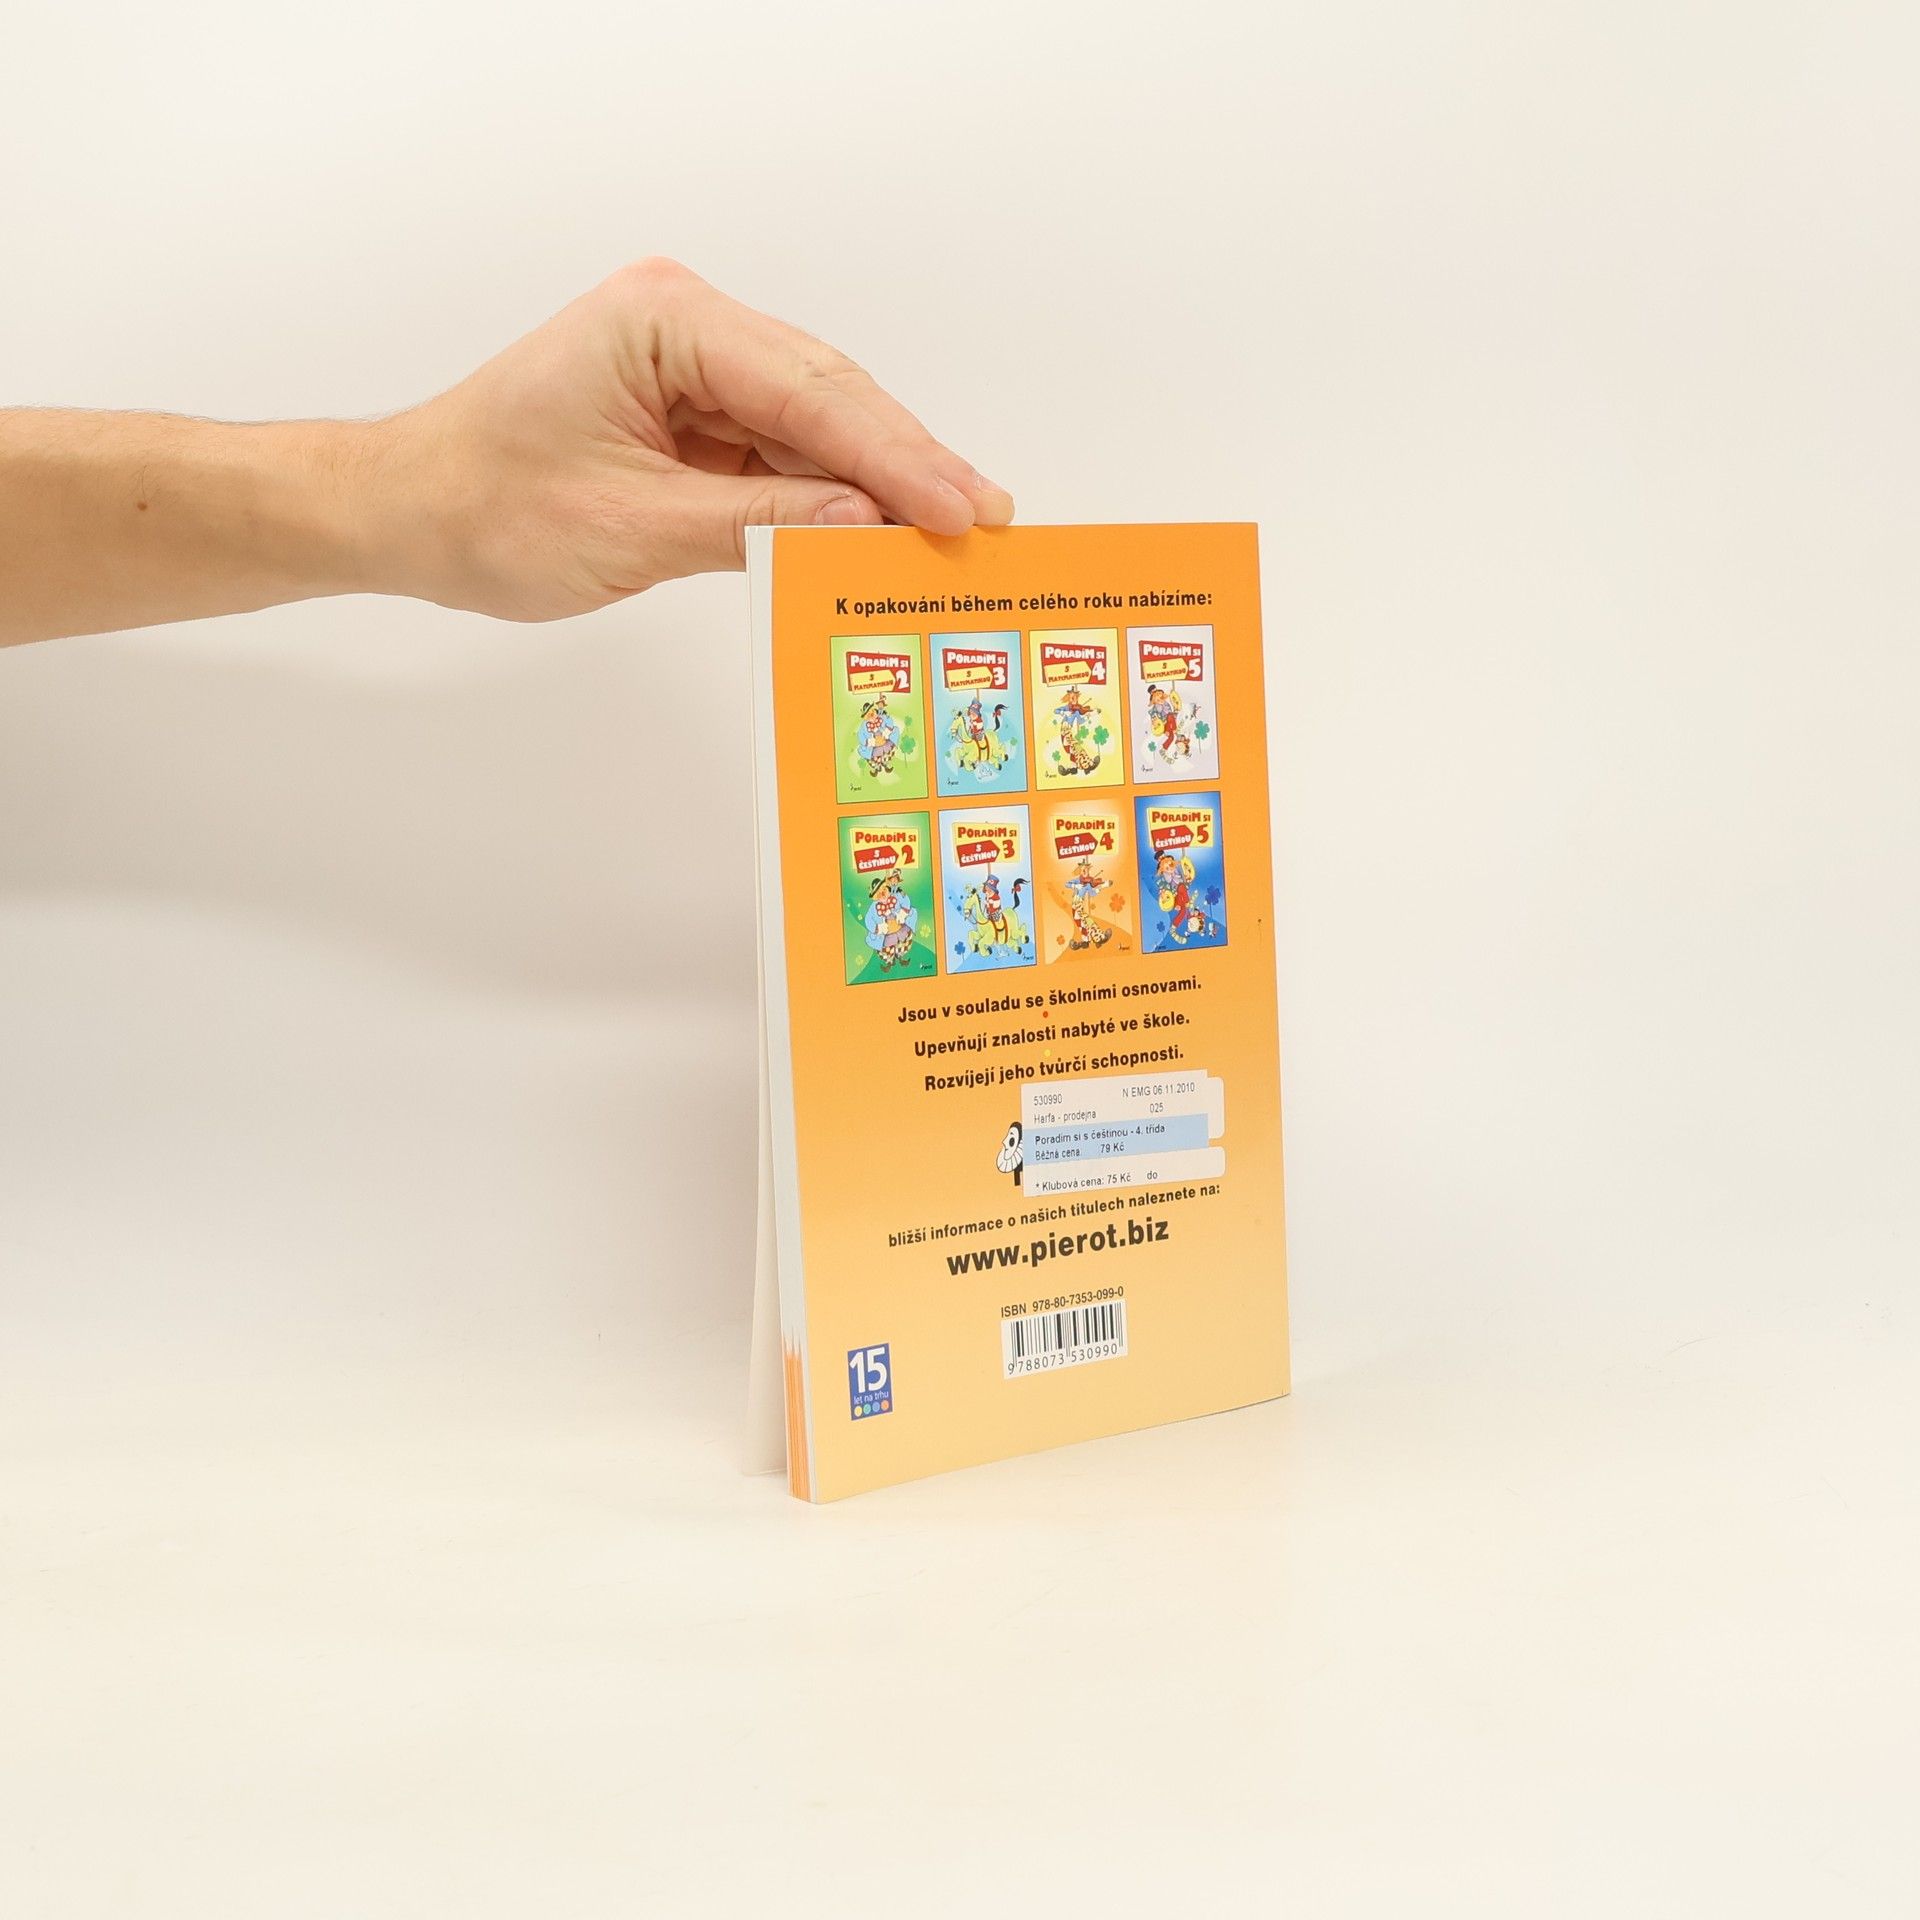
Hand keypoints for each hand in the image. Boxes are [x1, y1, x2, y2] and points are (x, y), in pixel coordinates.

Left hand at [361, 258, 1015, 620]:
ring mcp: (694, 370)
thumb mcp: (631, 529)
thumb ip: (756, 525)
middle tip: (985, 521)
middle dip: (905, 464)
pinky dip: (830, 499)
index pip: (806, 387)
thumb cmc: (487, 508)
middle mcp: (686, 328)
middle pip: (827, 395)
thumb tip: (865, 529)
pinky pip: (784, 456)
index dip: (893, 455)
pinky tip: (880, 535)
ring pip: (816, 426)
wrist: (412, 513)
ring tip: (952, 535)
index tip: (960, 508)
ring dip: (876, 486)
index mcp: (661, 322)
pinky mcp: (697, 414)